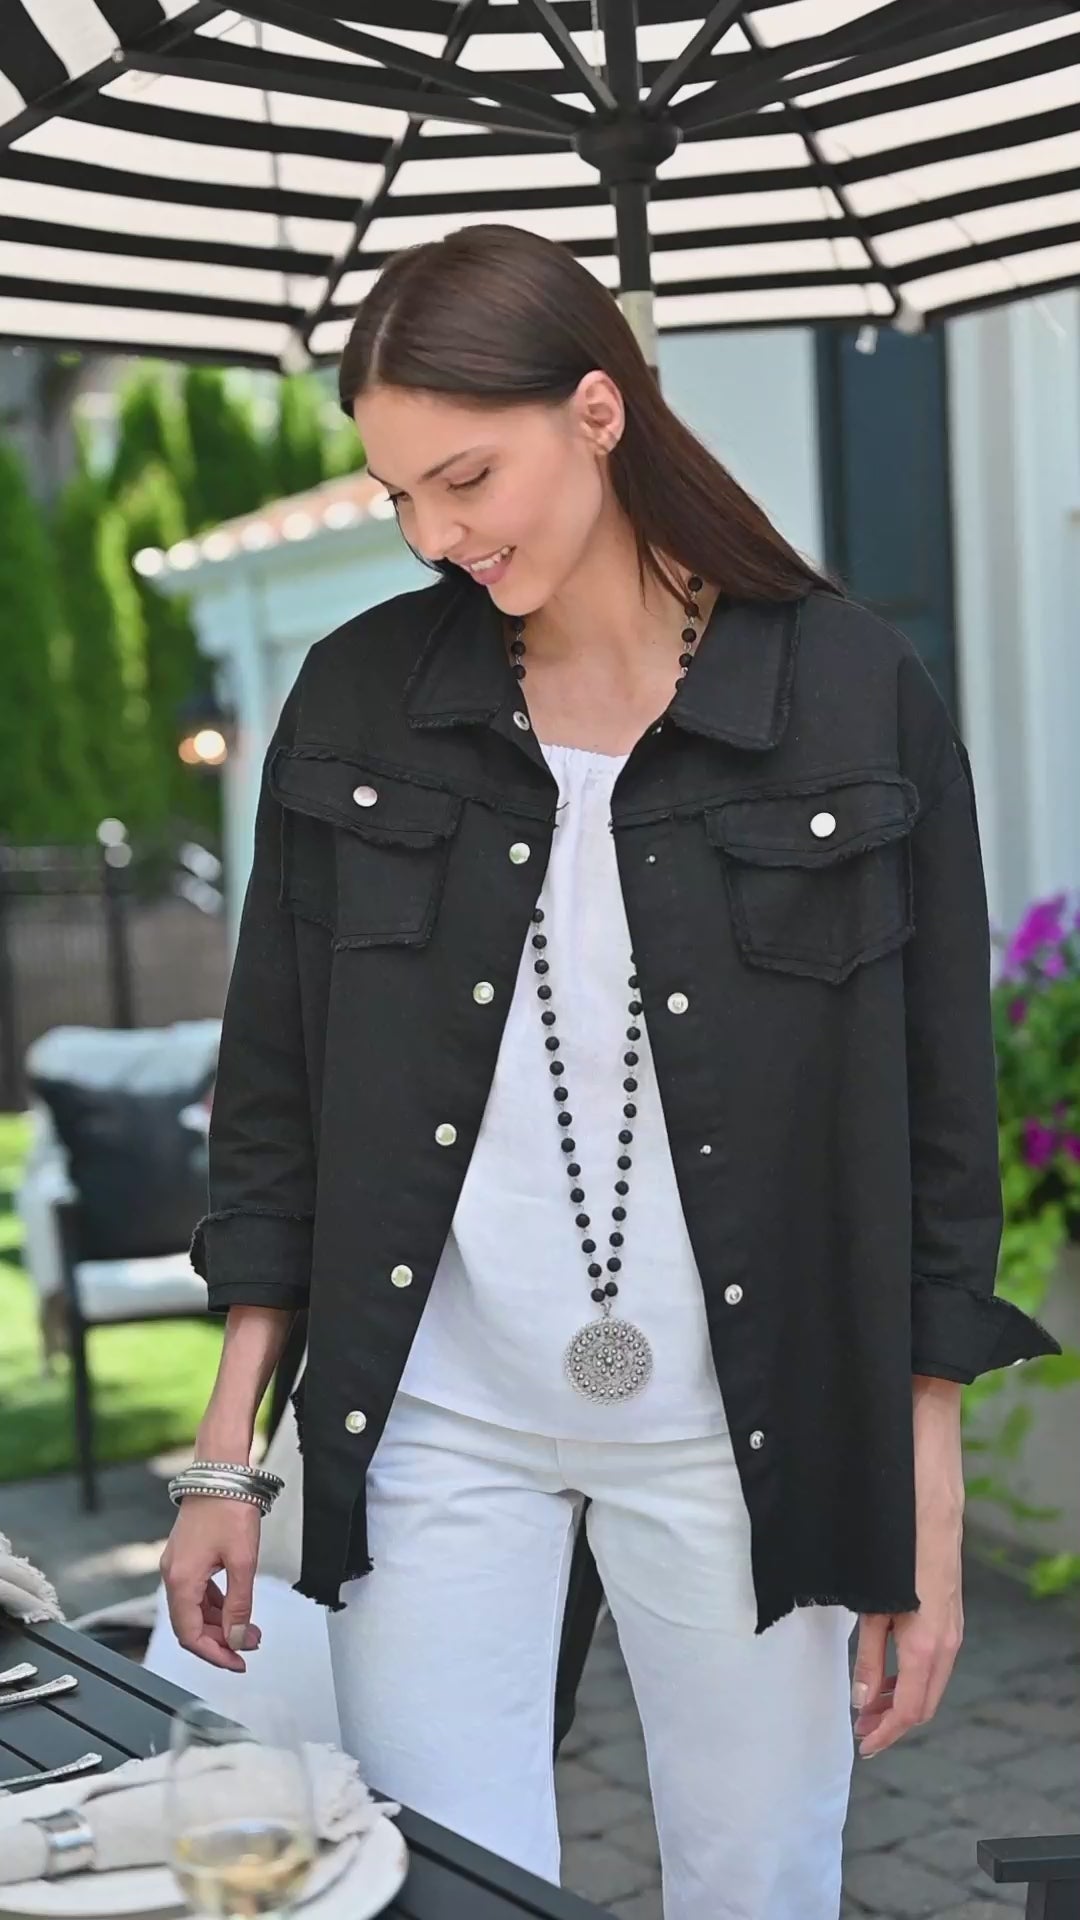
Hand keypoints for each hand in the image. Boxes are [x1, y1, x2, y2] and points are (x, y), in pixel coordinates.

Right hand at [160, 1498, 263, 1671]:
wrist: (220, 1471)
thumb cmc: (229, 1507)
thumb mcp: (242, 1561)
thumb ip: (239, 1604)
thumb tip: (239, 1638)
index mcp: (181, 1580)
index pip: (190, 1635)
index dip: (214, 1654)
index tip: (238, 1663)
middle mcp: (172, 1575)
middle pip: (191, 1625)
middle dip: (221, 1640)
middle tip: (249, 1647)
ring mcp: (177, 1565)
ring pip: (195, 1609)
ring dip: (220, 1623)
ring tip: (249, 1629)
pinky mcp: (186, 1556)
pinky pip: (198, 1592)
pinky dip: (215, 1605)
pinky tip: (234, 1607)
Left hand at [850, 1501, 964, 1758]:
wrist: (929, 1519)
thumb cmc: (896, 1560)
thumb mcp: (873, 1613)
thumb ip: (870, 1660)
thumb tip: (863, 1701)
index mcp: (926, 1649)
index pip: (910, 1710)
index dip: (887, 1732)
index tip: (865, 1743)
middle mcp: (947, 1647)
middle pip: (924, 1705)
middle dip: (893, 1722)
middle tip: (862, 1729)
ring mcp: (953, 1634)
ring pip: (930, 1686)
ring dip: (902, 1701)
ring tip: (870, 1706)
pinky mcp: (951, 1622)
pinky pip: (935, 1666)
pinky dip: (913, 1680)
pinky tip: (890, 1676)